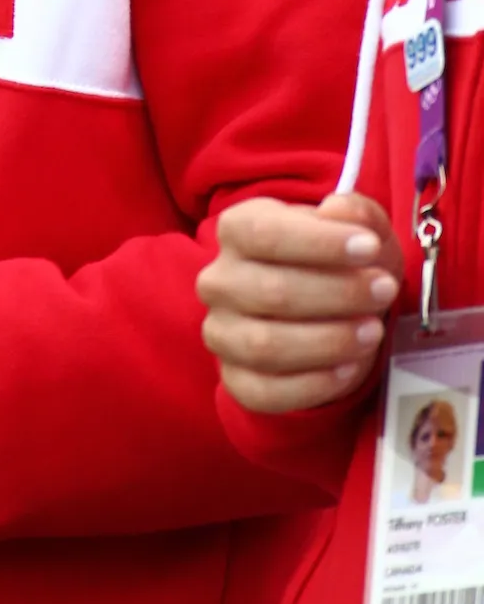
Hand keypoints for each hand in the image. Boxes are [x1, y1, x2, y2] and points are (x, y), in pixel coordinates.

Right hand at [197, 192, 403, 412]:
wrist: (318, 312)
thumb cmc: (335, 263)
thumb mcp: (353, 230)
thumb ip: (355, 212)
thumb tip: (342, 211)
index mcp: (236, 230)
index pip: (265, 234)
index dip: (319, 243)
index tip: (369, 248)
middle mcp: (219, 281)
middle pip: (272, 292)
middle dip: (338, 293)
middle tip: (385, 291)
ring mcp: (222, 333)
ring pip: (267, 346)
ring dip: (329, 340)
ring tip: (373, 332)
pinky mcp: (236, 380)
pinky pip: (269, 392)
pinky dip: (316, 384)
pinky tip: (351, 367)